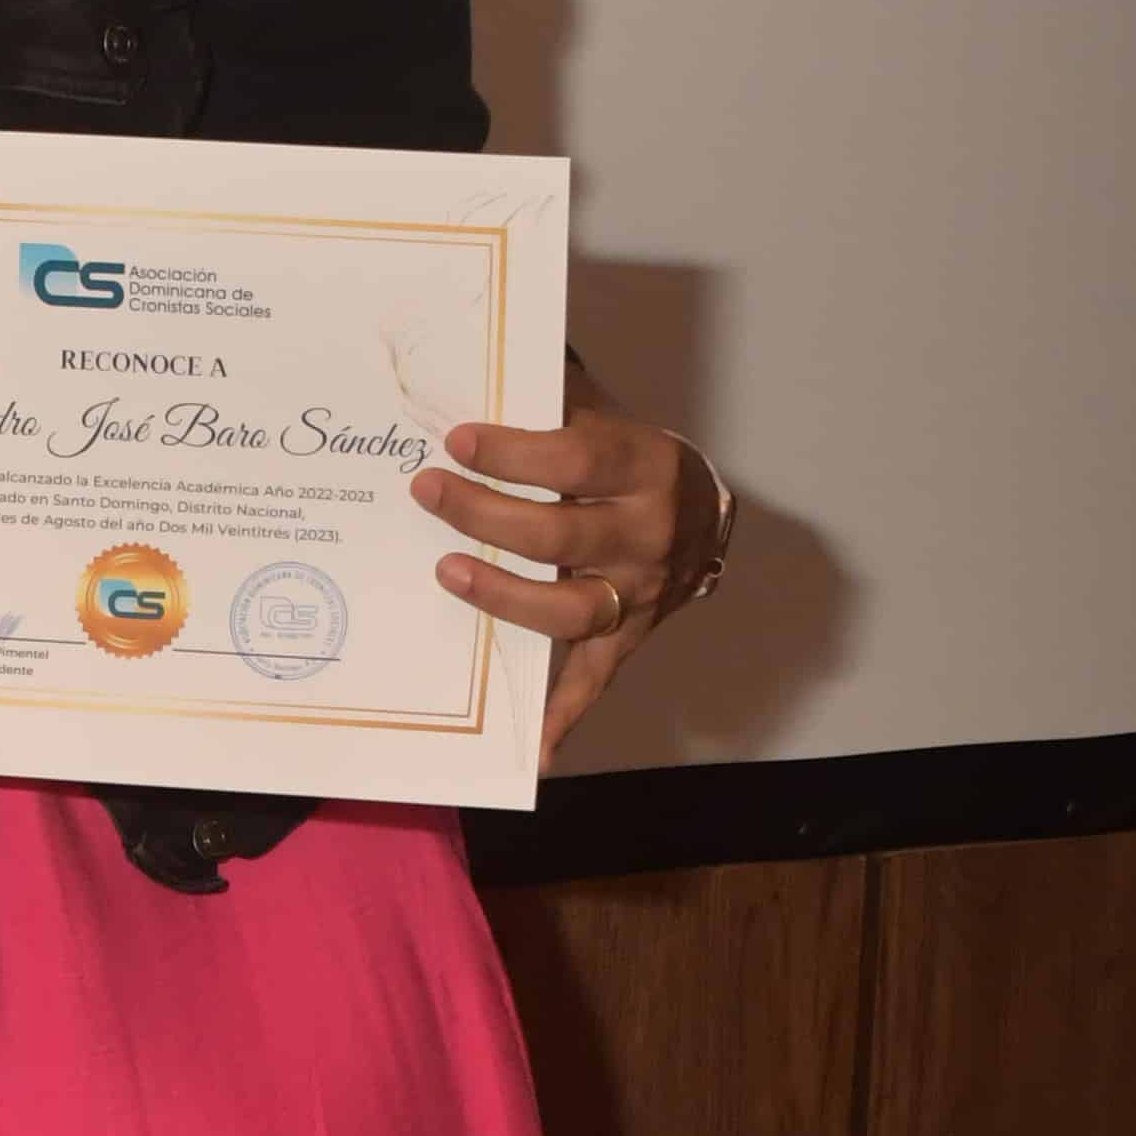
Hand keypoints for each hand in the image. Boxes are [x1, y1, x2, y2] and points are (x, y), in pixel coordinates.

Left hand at [415, 403, 721, 749]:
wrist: (707, 513)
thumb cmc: (634, 462)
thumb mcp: (607, 420)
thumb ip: (550, 406)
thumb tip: (470, 386)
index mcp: (646, 468)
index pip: (573, 462)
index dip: (512, 454)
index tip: (458, 442)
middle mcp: (649, 535)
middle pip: (557, 537)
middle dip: (483, 514)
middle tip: (428, 492)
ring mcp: (640, 593)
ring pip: (567, 610)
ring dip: (501, 598)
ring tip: (447, 570)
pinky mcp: (630, 636)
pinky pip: (596, 680)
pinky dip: (564, 717)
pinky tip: (533, 749)